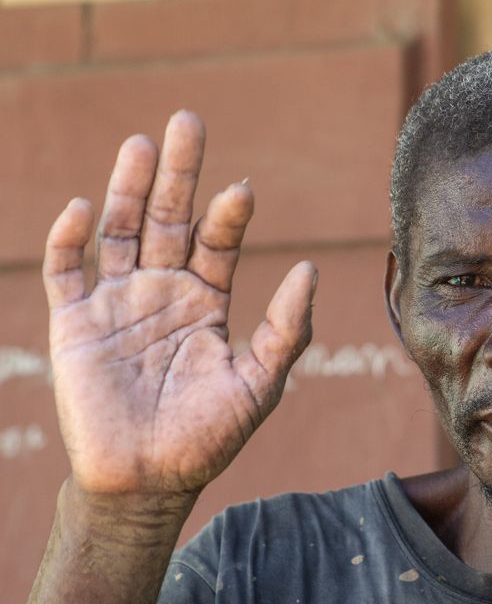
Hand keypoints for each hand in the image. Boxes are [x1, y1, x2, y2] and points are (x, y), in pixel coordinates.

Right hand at [42, 111, 316, 496]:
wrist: (148, 482)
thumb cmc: (208, 437)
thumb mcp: (260, 384)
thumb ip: (285, 330)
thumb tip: (310, 269)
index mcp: (207, 301)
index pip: (218, 242)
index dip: (229, 215)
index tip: (242, 190)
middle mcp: (163, 291)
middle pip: (170, 219)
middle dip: (178, 173)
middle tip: (189, 121)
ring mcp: (116, 303)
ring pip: (121, 231)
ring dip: (129, 188)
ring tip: (142, 144)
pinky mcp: (75, 324)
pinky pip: (68, 271)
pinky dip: (71, 239)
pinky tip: (85, 207)